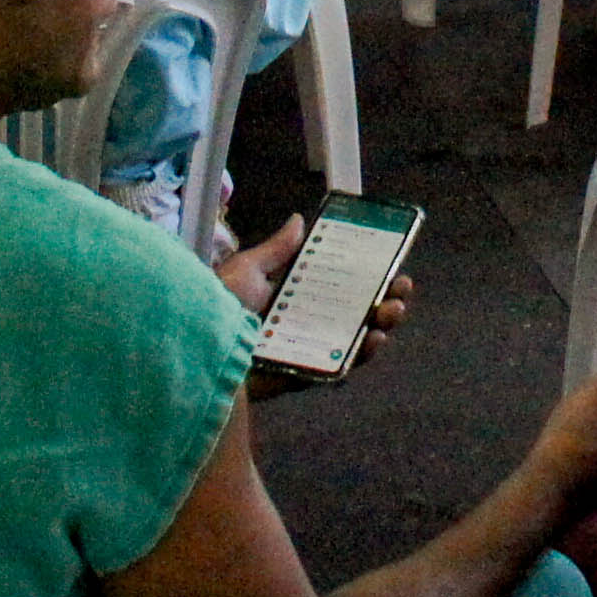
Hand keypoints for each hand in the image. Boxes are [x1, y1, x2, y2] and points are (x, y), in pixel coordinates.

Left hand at [221, 217, 418, 389]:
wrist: (195, 347)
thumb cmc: (217, 307)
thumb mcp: (247, 270)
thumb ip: (276, 250)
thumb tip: (300, 220)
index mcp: (292, 298)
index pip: (339, 287)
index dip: (368, 277)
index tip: (393, 265)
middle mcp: (303, 325)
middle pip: (354, 314)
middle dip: (384, 301)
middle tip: (401, 289)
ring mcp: (305, 352)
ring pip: (353, 341)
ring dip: (380, 327)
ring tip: (392, 312)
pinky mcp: (301, 376)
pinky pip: (337, 368)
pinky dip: (359, 356)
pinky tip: (373, 341)